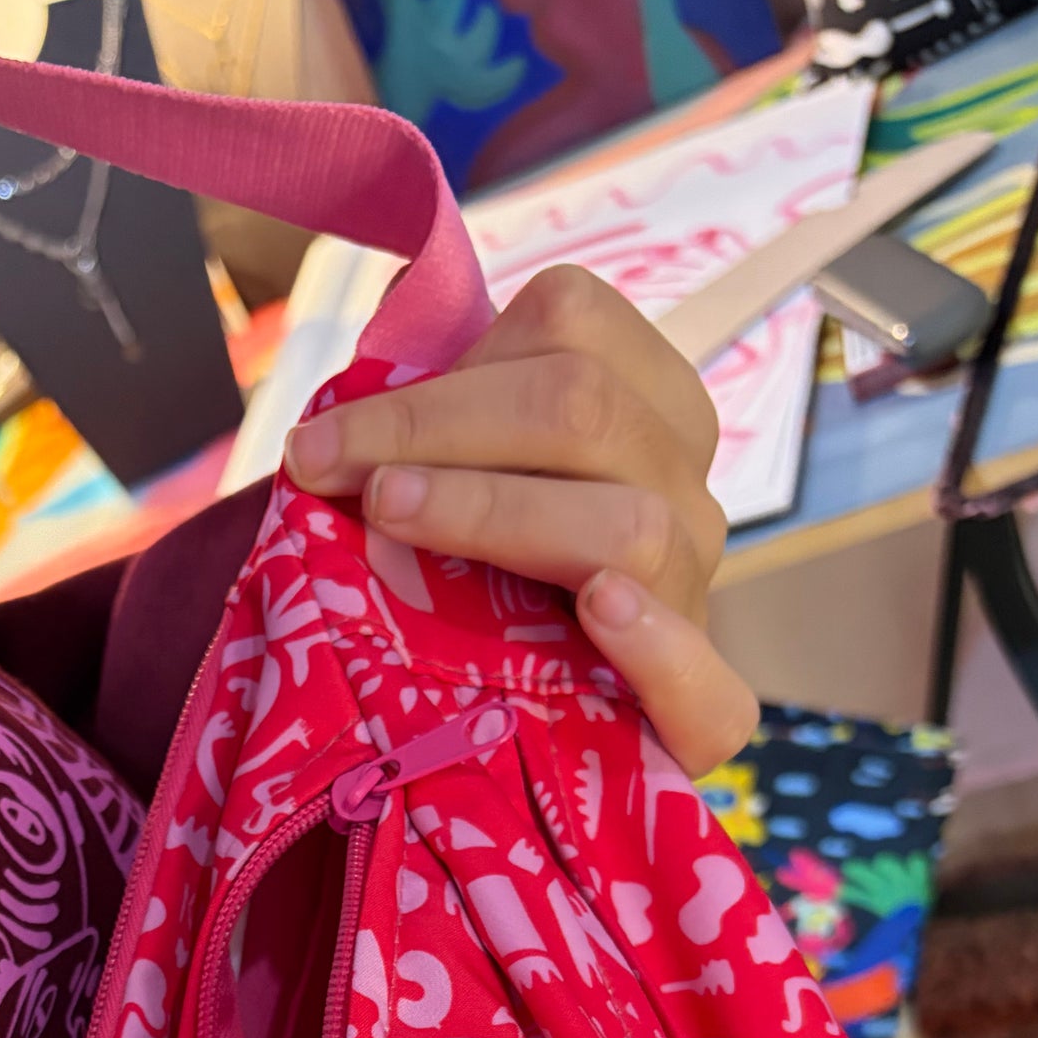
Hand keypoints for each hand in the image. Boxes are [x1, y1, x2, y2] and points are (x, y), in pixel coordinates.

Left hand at [282, 264, 757, 778]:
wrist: (511, 712)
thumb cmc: (462, 571)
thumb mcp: (449, 468)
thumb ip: (425, 408)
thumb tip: (373, 343)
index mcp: (639, 397)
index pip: (567, 324)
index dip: (438, 373)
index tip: (326, 438)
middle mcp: (682, 483)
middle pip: (585, 409)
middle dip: (433, 430)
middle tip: (325, 472)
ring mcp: (694, 591)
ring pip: (631, 524)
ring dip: (498, 512)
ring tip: (395, 516)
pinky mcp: (698, 708)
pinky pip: (711, 686)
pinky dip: (658, 646)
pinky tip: (601, 612)